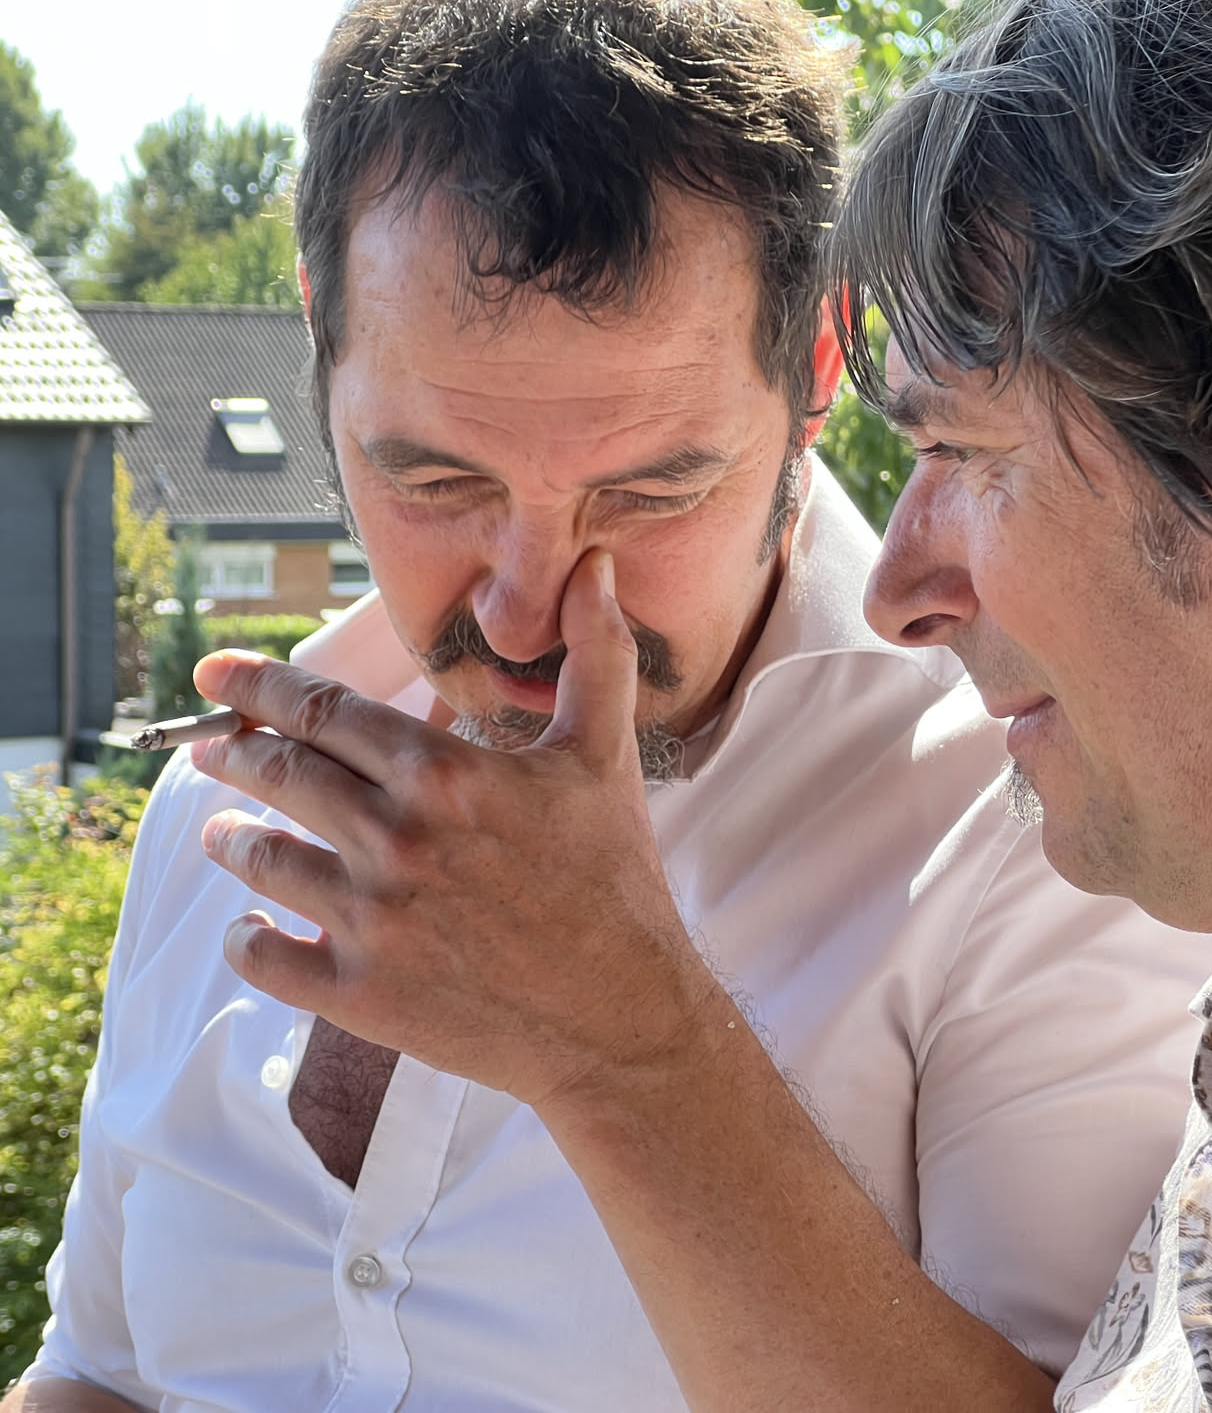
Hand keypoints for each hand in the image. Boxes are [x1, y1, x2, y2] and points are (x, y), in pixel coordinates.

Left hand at [189, 549, 726, 1108]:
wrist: (624, 1017)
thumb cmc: (617, 881)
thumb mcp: (605, 758)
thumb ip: (594, 656)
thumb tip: (599, 569)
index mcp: (444, 774)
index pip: (323, 710)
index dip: (258, 685)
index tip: (214, 673)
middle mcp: (395, 839)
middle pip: (281, 776)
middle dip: (234, 753)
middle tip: (213, 748)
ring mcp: (370, 921)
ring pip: (261, 860)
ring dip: (232, 838)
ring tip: (225, 831)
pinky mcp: (360, 994)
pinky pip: (264, 958)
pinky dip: (245, 938)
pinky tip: (251, 927)